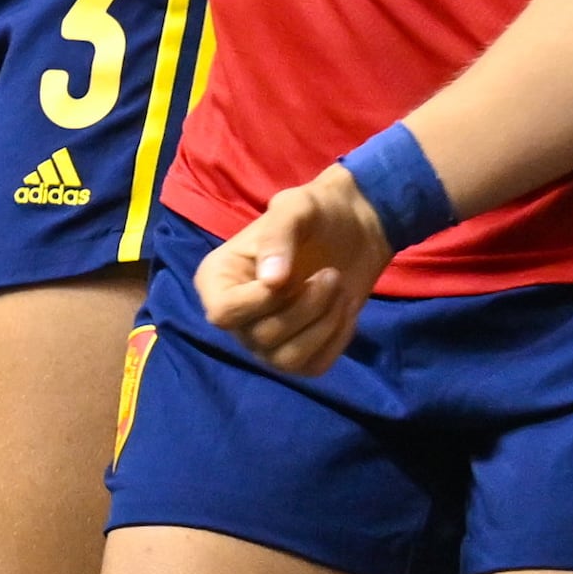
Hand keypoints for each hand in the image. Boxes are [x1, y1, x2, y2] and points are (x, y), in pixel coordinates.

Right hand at [199, 167, 395, 374]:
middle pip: (261, 337)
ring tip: (340, 291)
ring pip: (287, 359)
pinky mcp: (296, 355)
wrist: (355, 227)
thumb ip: (279, 235)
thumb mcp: (296, 207)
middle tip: (332, 275)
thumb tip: (270, 281)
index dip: (262, 301)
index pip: (224, 313)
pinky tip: (344, 310)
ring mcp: (264, 340)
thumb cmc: (317, 212)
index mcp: (217, 279)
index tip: (295, 274)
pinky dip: (336, 338)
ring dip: (323, 324)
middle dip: (306, 306)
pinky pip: (312, 367)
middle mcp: (235, 316)